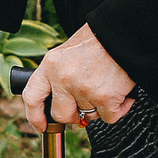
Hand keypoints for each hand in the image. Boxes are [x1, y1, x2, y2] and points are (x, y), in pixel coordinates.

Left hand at [19, 25, 134, 132]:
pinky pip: (109, 117)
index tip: (41, 126)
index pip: (32, 97)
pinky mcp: (105, 98)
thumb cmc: (100, 39)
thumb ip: (60, 75)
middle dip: (75, 115)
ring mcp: (84, 89)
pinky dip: (118, 108)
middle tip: (87, 104)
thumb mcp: (68, 52)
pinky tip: (122, 93)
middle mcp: (63, 78)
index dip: (35, 116)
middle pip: (62, 114)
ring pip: (89, 116)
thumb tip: (61, 101)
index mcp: (50, 65)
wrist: (125, 31)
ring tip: (107, 85)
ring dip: (100, 106)